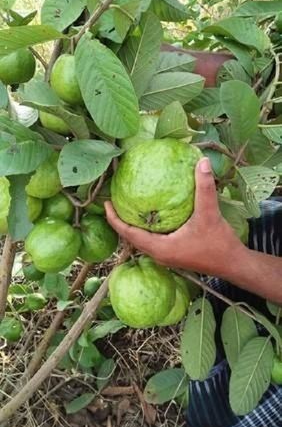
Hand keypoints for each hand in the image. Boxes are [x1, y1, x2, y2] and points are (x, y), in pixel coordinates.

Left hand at [105, 157, 245, 277]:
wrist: (233, 264)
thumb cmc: (219, 244)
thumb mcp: (210, 214)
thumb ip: (205, 188)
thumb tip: (202, 162)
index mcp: (160, 248)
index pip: (128, 234)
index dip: (114, 219)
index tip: (105, 203)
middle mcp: (159, 254)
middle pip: (130, 237)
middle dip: (120, 220)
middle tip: (113, 201)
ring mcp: (165, 256)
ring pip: (141, 239)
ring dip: (132, 225)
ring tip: (126, 206)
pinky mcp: (173, 254)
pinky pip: (151, 240)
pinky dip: (146, 228)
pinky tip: (150, 214)